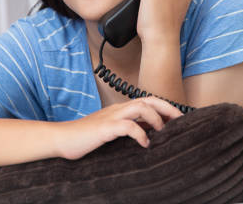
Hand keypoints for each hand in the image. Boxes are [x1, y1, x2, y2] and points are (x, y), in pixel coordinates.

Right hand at [55, 97, 182, 159]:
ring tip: (163, 132)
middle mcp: (118, 109)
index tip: (179, 118)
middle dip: (167, 108)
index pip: (148, 101)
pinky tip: (145, 143)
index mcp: (120, 109)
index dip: (165, 107)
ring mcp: (111, 117)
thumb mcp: (111, 131)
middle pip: (148, 100)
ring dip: (155, 118)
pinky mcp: (104, 128)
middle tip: (180, 120)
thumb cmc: (86, 138)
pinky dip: (140, 133)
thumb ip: (128, 128)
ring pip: (140, 107)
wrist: (62, 139)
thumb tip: (150, 132)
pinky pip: (127, 126)